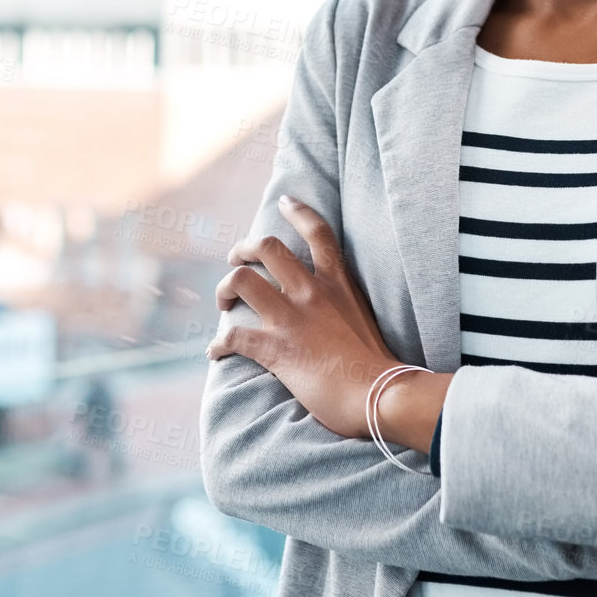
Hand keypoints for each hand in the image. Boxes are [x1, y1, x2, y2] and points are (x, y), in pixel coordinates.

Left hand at [208, 195, 404, 438]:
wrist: (379, 395)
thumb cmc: (378, 365)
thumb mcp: (365, 320)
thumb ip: (345, 306)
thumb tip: (334, 312)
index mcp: (338, 284)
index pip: (318, 233)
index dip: (299, 211)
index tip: (285, 202)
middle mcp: (312, 292)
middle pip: (267, 248)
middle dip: (243, 248)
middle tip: (235, 260)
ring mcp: (291, 318)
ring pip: (241, 281)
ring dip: (225, 290)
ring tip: (224, 302)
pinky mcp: (275, 348)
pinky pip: (233, 335)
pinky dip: (219, 344)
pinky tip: (217, 352)